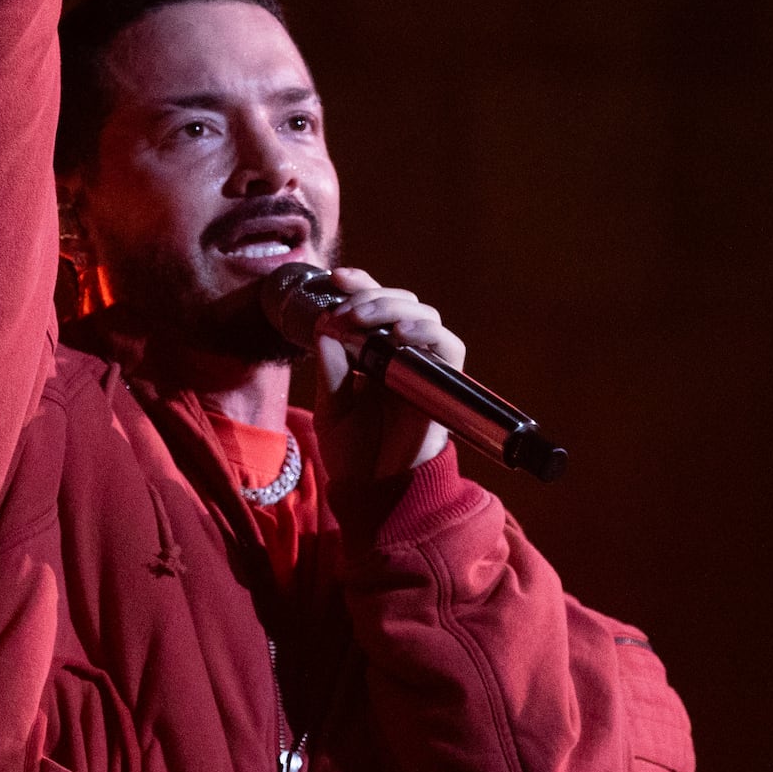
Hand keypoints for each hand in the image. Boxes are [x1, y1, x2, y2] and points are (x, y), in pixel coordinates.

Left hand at [310, 268, 464, 485]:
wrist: (375, 493)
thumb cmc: (353, 454)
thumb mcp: (331, 408)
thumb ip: (331, 370)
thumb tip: (324, 327)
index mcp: (374, 355)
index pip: (374, 307)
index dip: (361, 286)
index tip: (335, 278)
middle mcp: (402, 356)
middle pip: (400, 303)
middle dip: (371, 296)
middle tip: (343, 309)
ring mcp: (424, 368)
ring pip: (424, 316)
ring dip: (392, 309)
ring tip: (362, 318)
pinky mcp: (443, 386)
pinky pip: (448, 347)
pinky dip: (427, 333)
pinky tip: (399, 334)